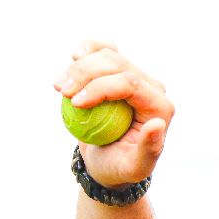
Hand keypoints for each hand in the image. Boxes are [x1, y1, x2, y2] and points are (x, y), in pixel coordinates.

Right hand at [54, 40, 173, 187]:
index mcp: (159, 106)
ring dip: (80, 65)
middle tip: (62, 92)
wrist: (108, 160)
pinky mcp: (119, 72)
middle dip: (85, 73)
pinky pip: (104, 50)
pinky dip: (87, 50)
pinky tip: (74, 57)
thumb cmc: (119, 167)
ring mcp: (135, 75)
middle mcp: (151, 86)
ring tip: (60, 86)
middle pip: (117, 64)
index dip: (99, 86)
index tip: (74, 102)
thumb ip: (149, 149)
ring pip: (108, 54)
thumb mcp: (134, 167)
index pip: (130, 83)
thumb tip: (157, 123)